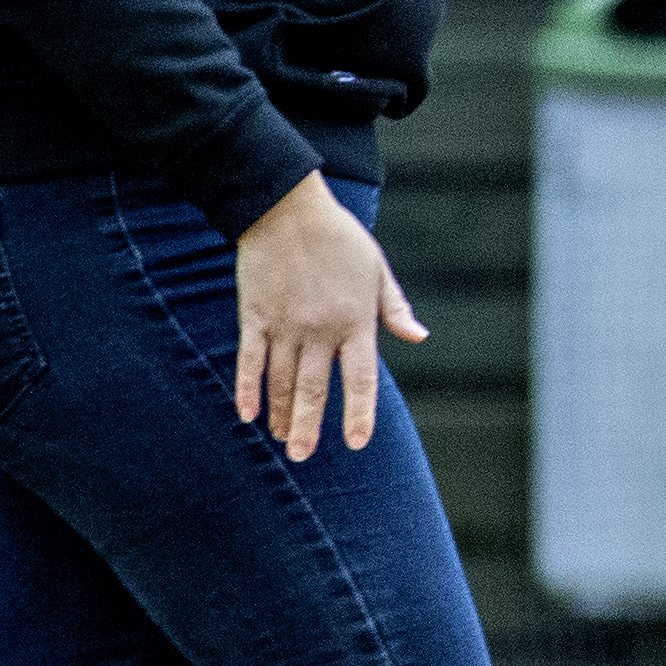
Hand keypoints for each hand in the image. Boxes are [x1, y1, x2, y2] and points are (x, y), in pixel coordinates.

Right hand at [232, 171, 427, 459]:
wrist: (287, 209)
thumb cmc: (339, 239)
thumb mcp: (377, 270)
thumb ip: (394, 308)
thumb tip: (419, 337)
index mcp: (355, 321)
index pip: (361, 378)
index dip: (359, 412)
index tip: (356, 443)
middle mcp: (320, 329)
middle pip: (314, 389)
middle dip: (308, 426)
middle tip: (303, 456)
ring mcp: (285, 324)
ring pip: (281, 380)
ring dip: (280, 413)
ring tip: (282, 439)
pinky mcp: (255, 316)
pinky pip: (249, 360)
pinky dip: (246, 388)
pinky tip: (246, 413)